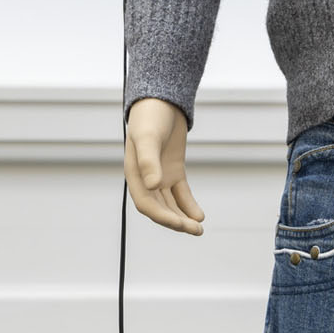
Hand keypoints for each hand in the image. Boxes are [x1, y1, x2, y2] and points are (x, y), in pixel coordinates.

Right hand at [124, 97, 204, 233]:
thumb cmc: (149, 117)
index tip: (181, 223)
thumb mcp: (148, 138)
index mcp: (135, 174)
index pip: (146, 204)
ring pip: (171, 204)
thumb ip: (148, 161)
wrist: (161, 102)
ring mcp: (160, 176)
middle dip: (176, 221)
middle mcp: (146, 179)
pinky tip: (199, 215)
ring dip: (183, 217)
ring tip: (199, 228)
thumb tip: (152, 185)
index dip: (162, 216)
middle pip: (160, 208)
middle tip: (195, 230)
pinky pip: (181, 193)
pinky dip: (189, 205)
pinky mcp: (173, 171)